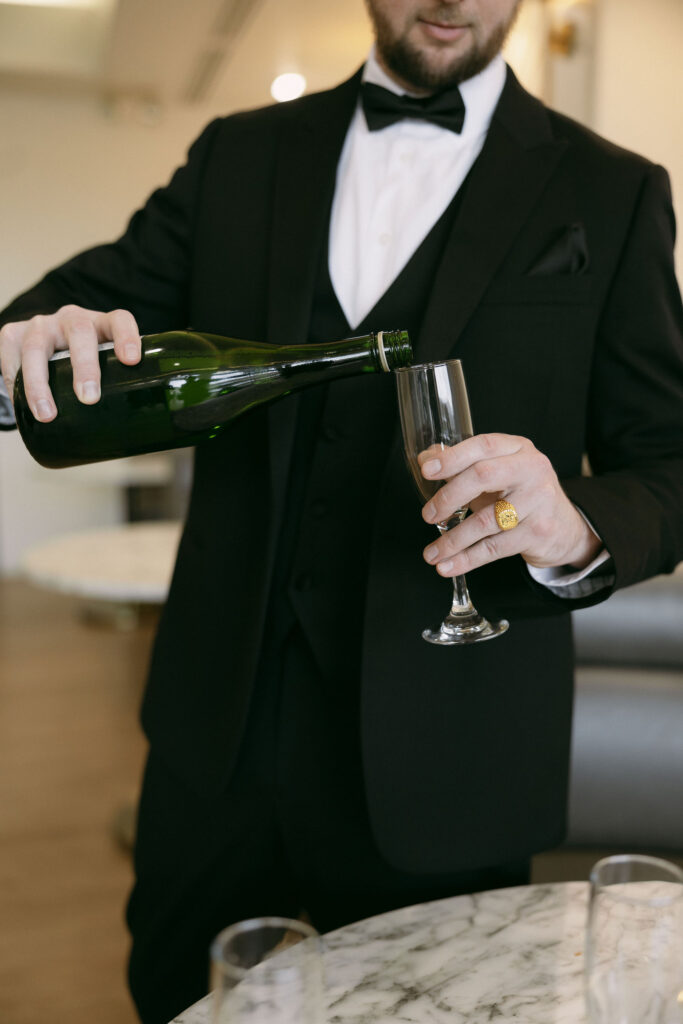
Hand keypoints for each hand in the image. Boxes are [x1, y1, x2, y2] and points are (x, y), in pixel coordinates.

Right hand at [0, 305, 140, 421]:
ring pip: (37, 346)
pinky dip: (15, 382)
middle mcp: (72, 319)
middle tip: (89, 398)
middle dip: (85, 365)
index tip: (132, 360)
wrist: (42, 350)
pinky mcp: (13, 334)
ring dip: (40, 383)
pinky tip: (20, 404)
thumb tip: (131, 435)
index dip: (127, 336)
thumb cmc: (81, 365)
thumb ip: (117, 389)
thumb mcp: (102, 369)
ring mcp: (42, 325)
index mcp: (101, 325)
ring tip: (47, 415)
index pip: (119, 321)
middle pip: (80, 332)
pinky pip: (11, 358)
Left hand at [419, 433, 601, 575]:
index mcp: (518, 448)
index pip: (483, 445)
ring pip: (486, 520)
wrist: (564, 528)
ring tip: (432, 553)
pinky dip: (467, 559)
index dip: (452, 457)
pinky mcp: (538, 532)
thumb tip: (426, 458)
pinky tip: (447, 566)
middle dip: (449, 497)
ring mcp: (538, 500)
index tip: (426, 470)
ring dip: (453, 540)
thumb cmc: (521, 495)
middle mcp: (532, 469)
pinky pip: (495, 548)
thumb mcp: (496, 473)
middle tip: (428, 515)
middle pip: (483, 476)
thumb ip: (462, 464)